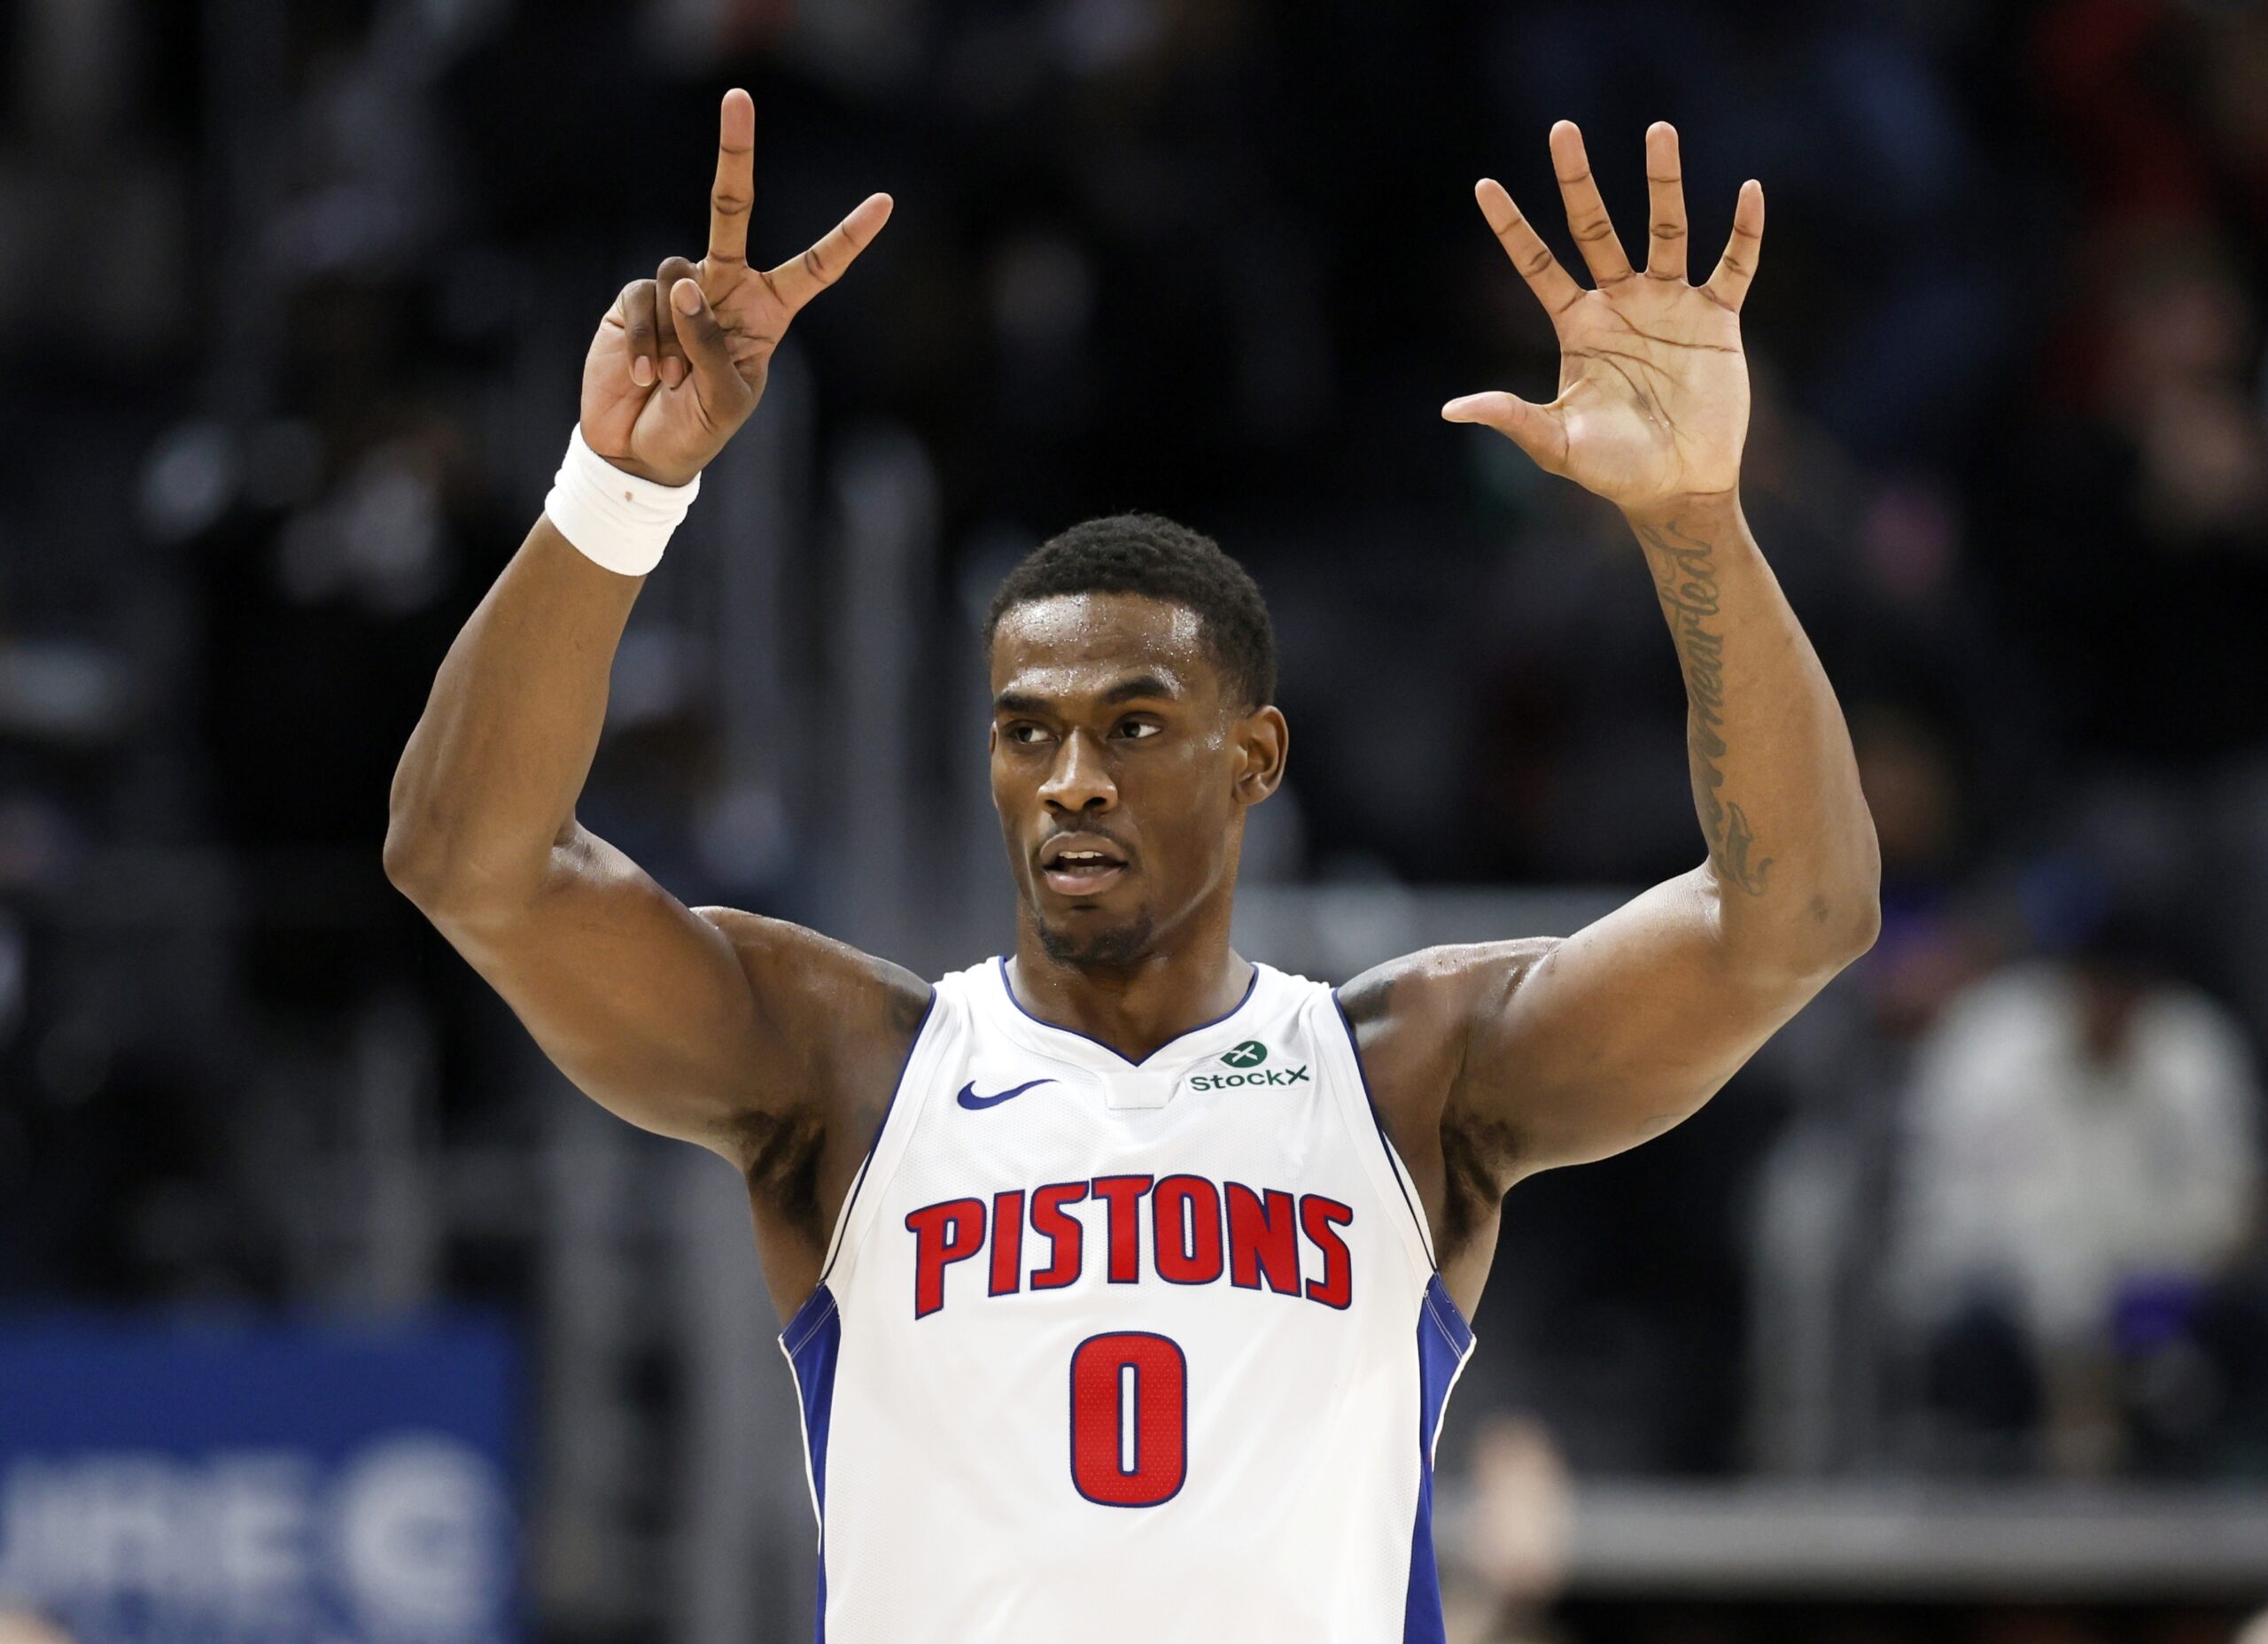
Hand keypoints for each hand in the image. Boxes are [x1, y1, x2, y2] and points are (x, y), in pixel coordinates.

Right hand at [580, 89, 892, 487]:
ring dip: (677, 337)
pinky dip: (648, 341)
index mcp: (768, 312)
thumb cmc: (697, 430)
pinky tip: (646, 377)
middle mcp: (725, 287)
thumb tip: (683, 282)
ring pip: (679, 274)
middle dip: (734, 154)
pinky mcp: (636, 298)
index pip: (815, 268)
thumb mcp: (725, 399)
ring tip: (672, 381)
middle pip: (731, 208)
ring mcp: (678, 288)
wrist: (641, 452)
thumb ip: (712, 344)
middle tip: (737, 97)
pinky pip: (646, 298)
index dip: (847, 236)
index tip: (885, 203)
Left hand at [1444, 122, 1761, 513]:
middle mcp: (1621, 304)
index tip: (1482, 185)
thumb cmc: (1614, 470)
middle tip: (1562, 130)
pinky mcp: (1717, 319)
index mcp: (1578, 326)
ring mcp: (1670, 305)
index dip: (1511, 227)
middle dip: (1578, 182)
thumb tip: (1453, 410)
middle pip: (1595, 229)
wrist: (1677, 488)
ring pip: (1666, 230)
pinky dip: (1743, 231)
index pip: (1537, 265)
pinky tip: (1748, 192)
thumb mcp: (1557, 445)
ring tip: (1658, 130)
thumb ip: (1512, 419)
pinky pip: (1733, 265)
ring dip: (1662, 183)